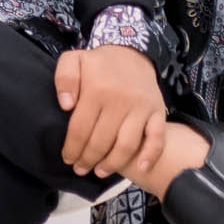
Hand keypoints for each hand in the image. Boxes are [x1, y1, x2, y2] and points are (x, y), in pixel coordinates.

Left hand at [53, 43, 165, 178]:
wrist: (133, 52)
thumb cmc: (100, 63)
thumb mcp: (74, 60)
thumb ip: (65, 79)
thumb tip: (66, 105)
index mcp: (97, 90)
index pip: (81, 129)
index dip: (72, 149)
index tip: (68, 158)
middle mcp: (120, 101)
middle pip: (101, 142)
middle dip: (88, 160)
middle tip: (80, 169)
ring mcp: (141, 108)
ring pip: (126, 145)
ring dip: (112, 164)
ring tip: (100, 171)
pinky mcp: (158, 111)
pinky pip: (157, 137)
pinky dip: (150, 155)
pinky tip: (141, 168)